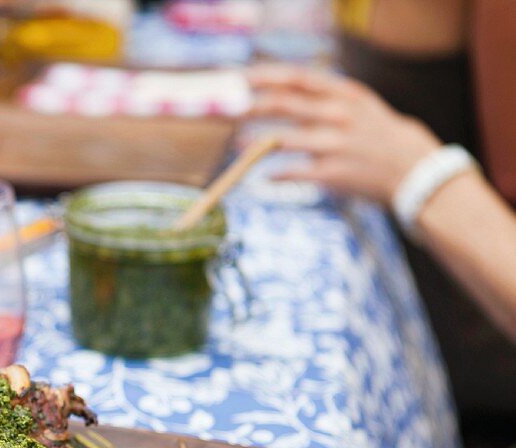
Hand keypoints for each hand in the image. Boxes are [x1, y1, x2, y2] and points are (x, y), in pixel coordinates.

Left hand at [247, 65, 442, 204]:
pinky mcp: (334, 173)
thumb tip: (282, 86)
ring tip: (238, 144)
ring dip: (255, 143)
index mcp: (344, 93)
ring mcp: (336, 144)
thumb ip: (324, 94)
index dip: (265, 76)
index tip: (240, 78)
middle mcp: (339, 114)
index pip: (297, 77)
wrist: (415, 168)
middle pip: (284, 104)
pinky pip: (294, 173)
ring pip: (284, 139)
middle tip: (227, 110)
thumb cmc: (378, 133)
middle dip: (250, 106)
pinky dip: (276, 174)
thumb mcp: (358, 103)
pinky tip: (266, 176)